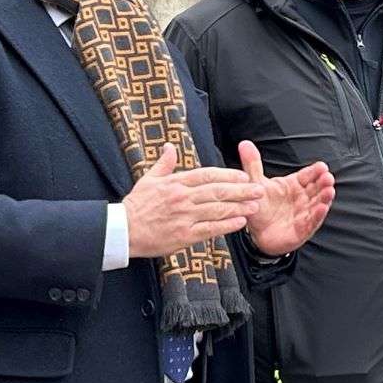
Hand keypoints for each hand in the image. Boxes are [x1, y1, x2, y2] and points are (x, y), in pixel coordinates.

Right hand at [124, 144, 263, 258]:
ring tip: (255, 205)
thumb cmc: (136, 205)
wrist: (122, 230)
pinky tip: (240, 222)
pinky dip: (226, 225)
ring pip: (217, 210)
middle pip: (217, 192)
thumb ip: (164, 164)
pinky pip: (210, 229)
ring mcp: (184, 217)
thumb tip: (170, 147)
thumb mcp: (148, 179)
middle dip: (241, 190)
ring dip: (239, 207)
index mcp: (176, 183)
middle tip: (260, 189)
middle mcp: (183, 198)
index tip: (243, 175)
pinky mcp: (184, 235)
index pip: (207, 175)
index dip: (228, 175)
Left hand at [239, 141, 336, 256]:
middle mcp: (302, 198)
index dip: (315, 171)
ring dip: (325, 198)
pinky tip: (322, 208)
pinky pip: (312, 222)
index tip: (322, 166)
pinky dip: (318, 215)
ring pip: (318, 203)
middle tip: (328, 178)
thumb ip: (252, 164)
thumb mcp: (255, 184)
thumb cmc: (260, 206)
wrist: (256, 232)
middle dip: (324, 183)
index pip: (308, 175)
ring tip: (329, 191)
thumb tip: (244, 144)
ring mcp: (304, 213)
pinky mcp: (302, 229)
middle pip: (317, 188)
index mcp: (294, 185)